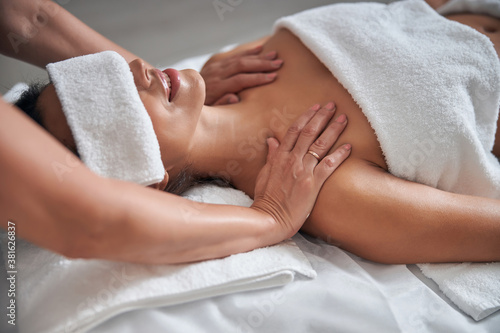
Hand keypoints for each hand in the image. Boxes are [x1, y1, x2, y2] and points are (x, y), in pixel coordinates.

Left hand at [200, 45, 282, 104]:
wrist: (182, 96)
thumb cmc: (198, 108)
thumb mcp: (207, 112)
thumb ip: (221, 104)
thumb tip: (235, 98)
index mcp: (216, 88)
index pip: (240, 80)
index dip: (257, 78)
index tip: (273, 77)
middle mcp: (216, 75)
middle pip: (242, 66)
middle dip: (262, 64)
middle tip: (279, 63)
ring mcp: (215, 68)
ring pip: (239, 59)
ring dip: (258, 56)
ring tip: (275, 55)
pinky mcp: (215, 64)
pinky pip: (233, 56)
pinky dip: (247, 52)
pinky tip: (260, 49)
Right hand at [252, 102, 350, 237]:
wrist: (269, 219)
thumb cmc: (265, 200)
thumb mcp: (263, 175)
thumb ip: (271, 157)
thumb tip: (271, 140)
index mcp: (279, 157)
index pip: (294, 131)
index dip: (306, 116)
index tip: (315, 107)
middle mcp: (291, 160)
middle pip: (309, 132)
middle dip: (322, 116)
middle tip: (333, 105)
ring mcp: (302, 171)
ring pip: (320, 145)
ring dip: (333, 130)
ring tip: (343, 118)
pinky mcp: (312, 184)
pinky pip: (328, 166)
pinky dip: (339, 155)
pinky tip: (349, 147)